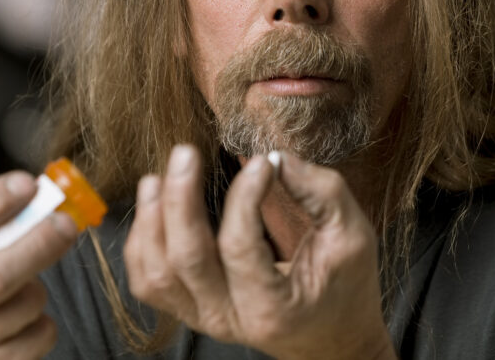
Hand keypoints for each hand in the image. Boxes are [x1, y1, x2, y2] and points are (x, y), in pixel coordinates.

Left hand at [124, 145, 396, 359]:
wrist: (334, 341)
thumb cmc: (346, 287)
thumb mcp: (351, 237)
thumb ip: (320, 191)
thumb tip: (275, 156)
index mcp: (272, 307)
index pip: (240, 247)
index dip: (244, 197)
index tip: (261, 162)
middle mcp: (230, 318)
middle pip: (186, 258)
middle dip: (179, 199)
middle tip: (184, 153)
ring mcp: (205, 317)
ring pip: (157, 273)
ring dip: (151, 221)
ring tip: (156, 177)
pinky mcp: (191, 309)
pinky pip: (149, 282)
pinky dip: (142, 243)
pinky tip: (152, 207)